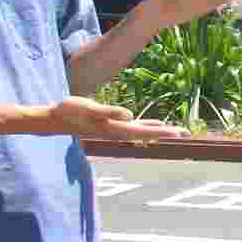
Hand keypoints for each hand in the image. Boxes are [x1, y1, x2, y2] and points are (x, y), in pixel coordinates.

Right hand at [44, 96, 186, 141]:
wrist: (55, 119)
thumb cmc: (70, 111)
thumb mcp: (90, 108)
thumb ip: (110, 112)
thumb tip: (131, 115)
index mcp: (115, 128)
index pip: (144, 131)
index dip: (162, 131)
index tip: (178, 132)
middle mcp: (117, 131)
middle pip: (147, 133)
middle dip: (166, 133)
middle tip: (186, 133)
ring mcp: (114, 129)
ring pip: (142, 131)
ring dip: (159, 130)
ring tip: (177, 130)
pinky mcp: (110, 124)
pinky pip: (134, 126)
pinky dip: (147, 124)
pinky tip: (154, 123)